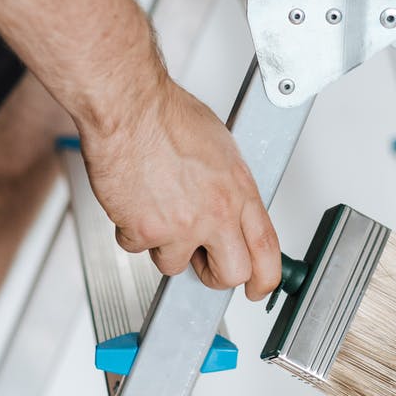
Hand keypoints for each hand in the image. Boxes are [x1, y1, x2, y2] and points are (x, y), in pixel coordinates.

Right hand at [77, 78, 280, 301]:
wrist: (128, 107)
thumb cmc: (167, 116)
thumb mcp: (220, 149)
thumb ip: (229, 186)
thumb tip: (230, 207)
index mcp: (239, 191)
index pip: (267, 249)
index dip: (265, 278)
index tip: (258, 288)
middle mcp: (216, 213)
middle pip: (231, 274)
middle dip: (215, 275)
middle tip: (202, 261)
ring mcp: (182, 225)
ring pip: (175, 265)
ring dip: (163, 245)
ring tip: (156, 209)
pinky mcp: (146, 231)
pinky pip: (137, 248)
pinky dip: (131, 230)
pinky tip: (133, 201)